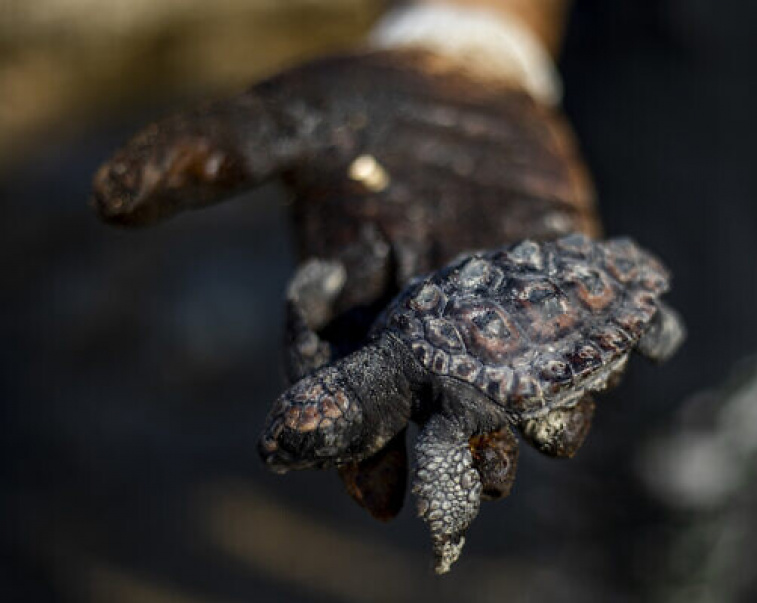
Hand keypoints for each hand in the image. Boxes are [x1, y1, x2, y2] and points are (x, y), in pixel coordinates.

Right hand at [92, 45, 597, 523]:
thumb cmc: (360, 113)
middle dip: (435, 441)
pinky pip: (582, 317)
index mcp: (356, 299)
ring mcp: (500, 297)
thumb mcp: (285, 124)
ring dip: (520, 411)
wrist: (456, 81)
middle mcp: (427, 315)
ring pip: (510, 371)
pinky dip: (600, 345)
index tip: (355, 477)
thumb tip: (106, 197)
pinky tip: (615, 366)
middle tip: (446, 495)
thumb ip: (210, 156)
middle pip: (428, 393)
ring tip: (530, 448)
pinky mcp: (561, 267)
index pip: (342, 372)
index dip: (344, 422)